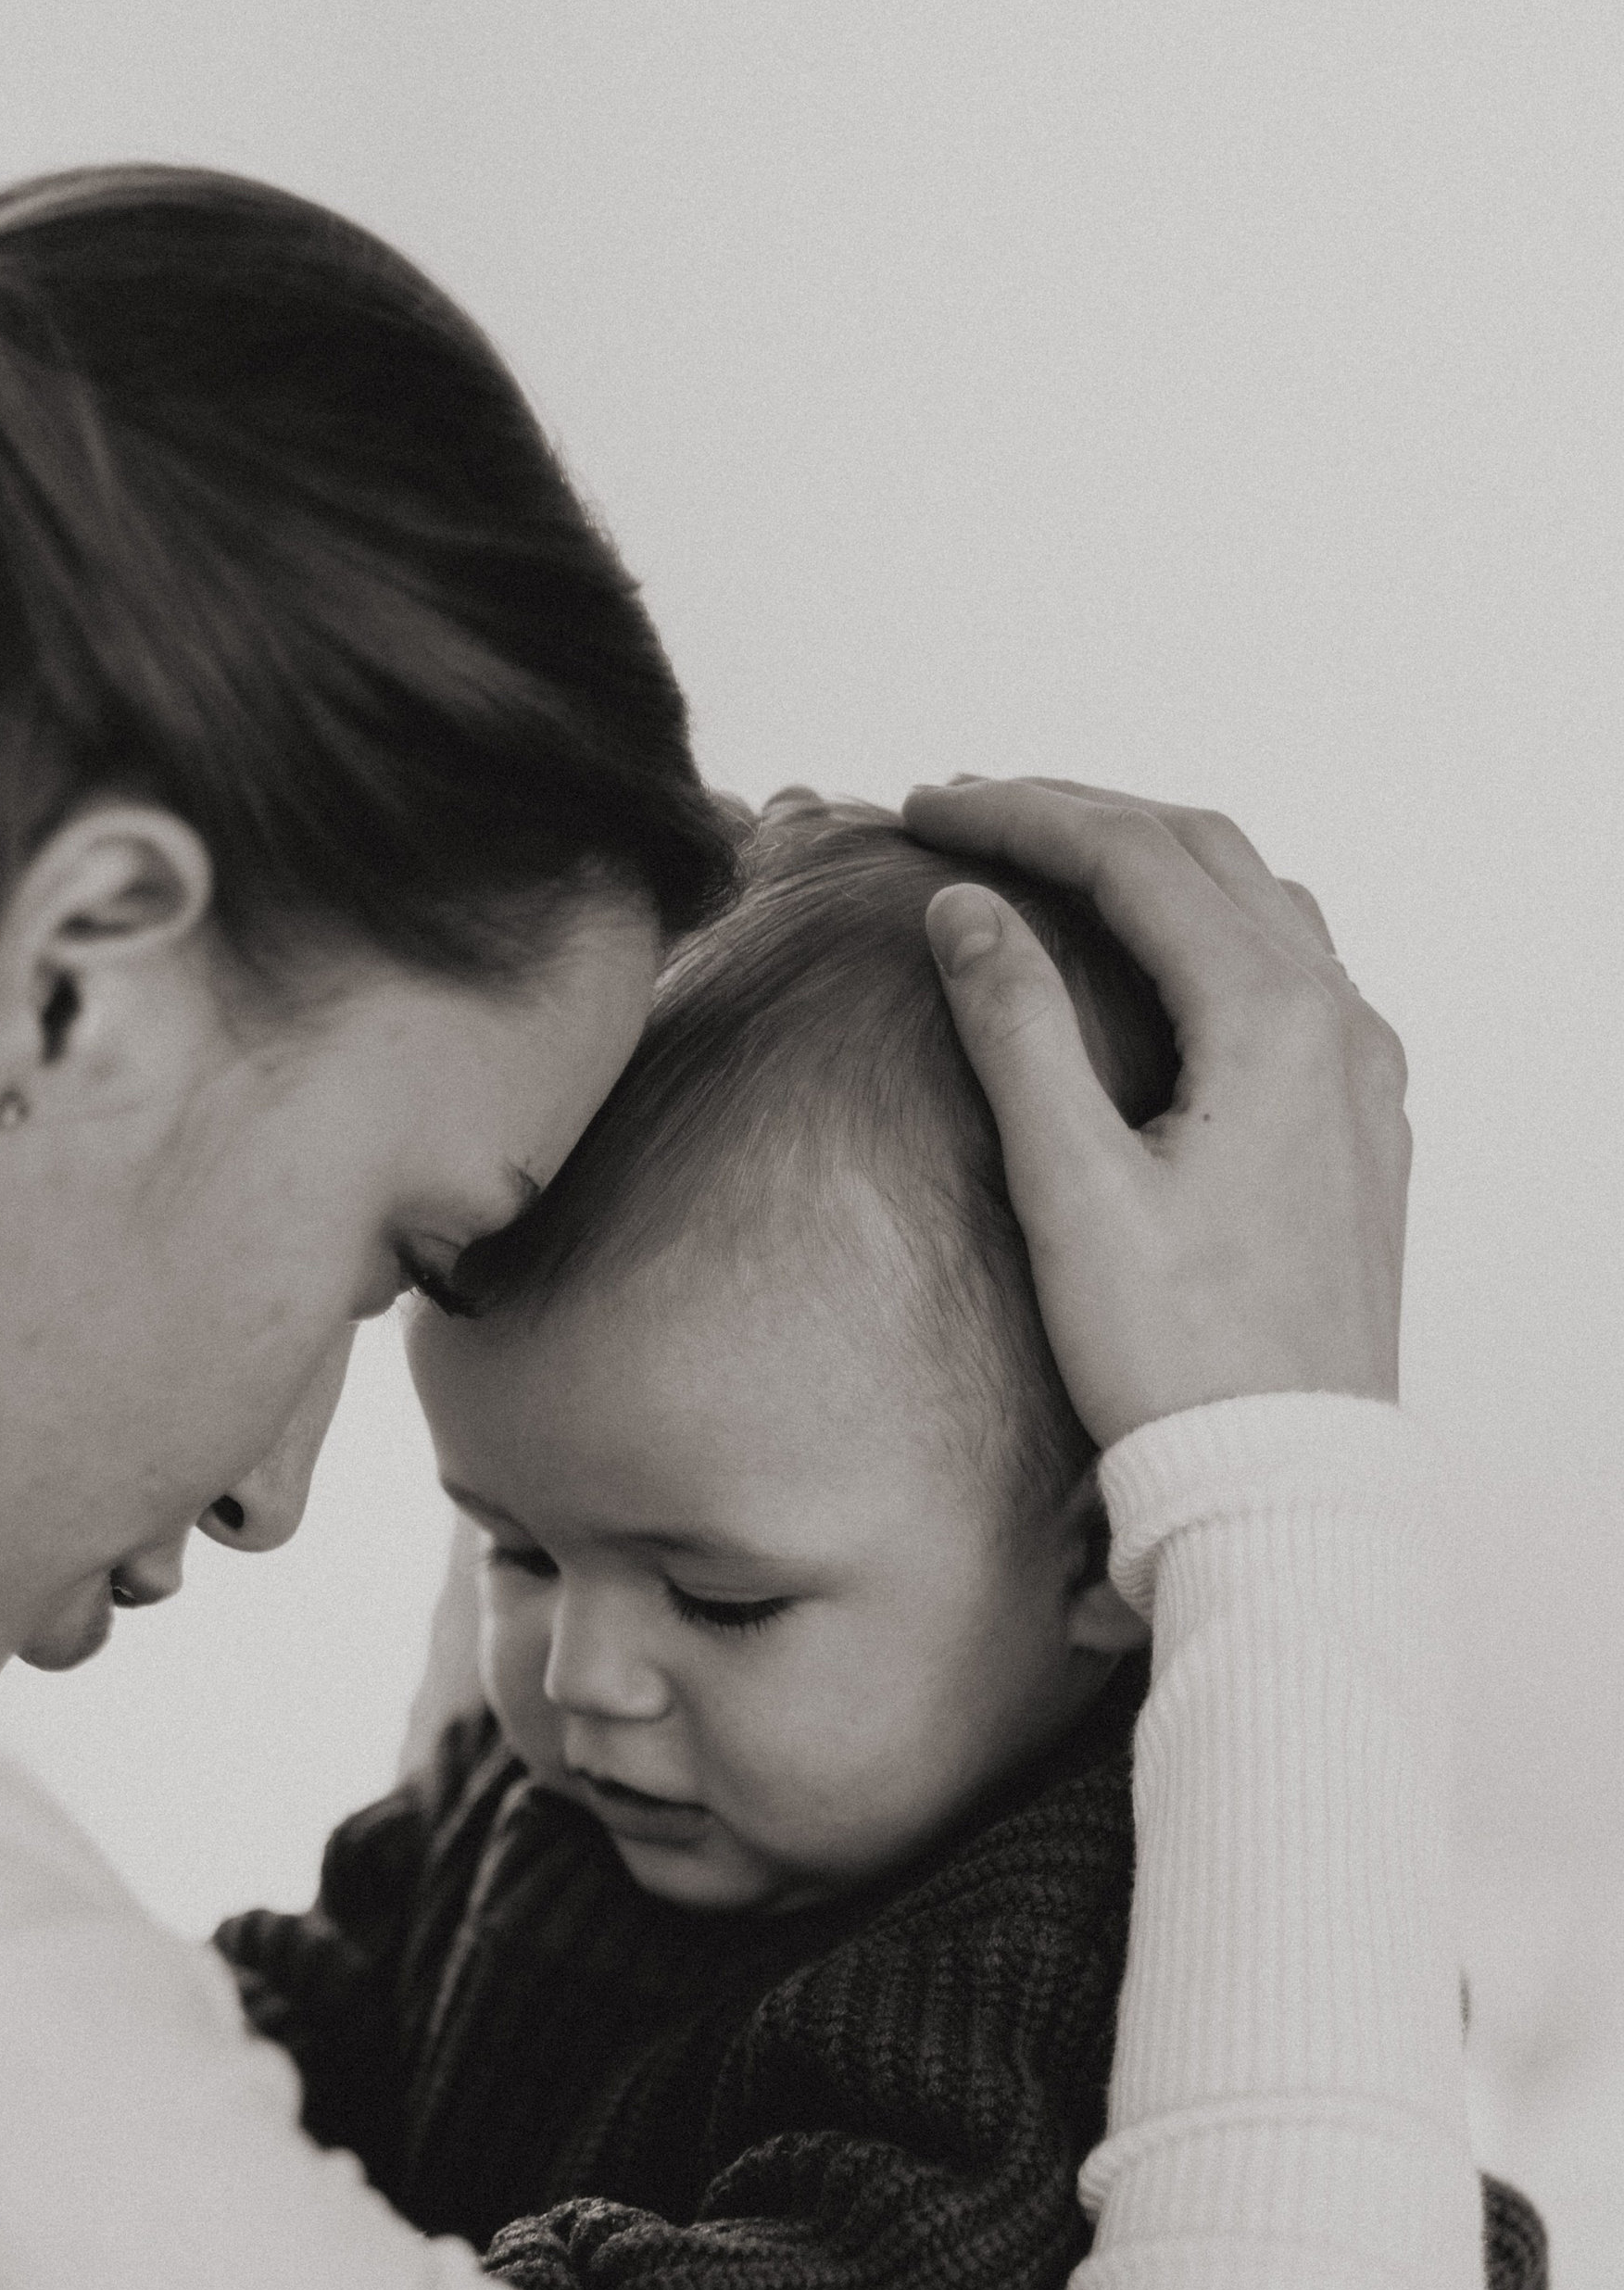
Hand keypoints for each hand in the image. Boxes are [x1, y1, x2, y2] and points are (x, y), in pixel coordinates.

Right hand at [901, 778, 1409, 1449]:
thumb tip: (965, 909)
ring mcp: (1362, 1076)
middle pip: (1206, 856)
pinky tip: (1154, 959)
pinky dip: (1208, 928)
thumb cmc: (1178, 1358)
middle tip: (970, 813)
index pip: (1136, 857)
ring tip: (1049, 863)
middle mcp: (1339, 1026)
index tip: (927, 807)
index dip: (1022, 815)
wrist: (1282, 1482)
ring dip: (1153, 864)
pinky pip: (1293, 972)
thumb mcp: (1072, 1188)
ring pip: (1258, 906)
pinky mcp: (1359, 1127)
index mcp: (1274, 1021)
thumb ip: (1018, 1028)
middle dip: (1084, 817)